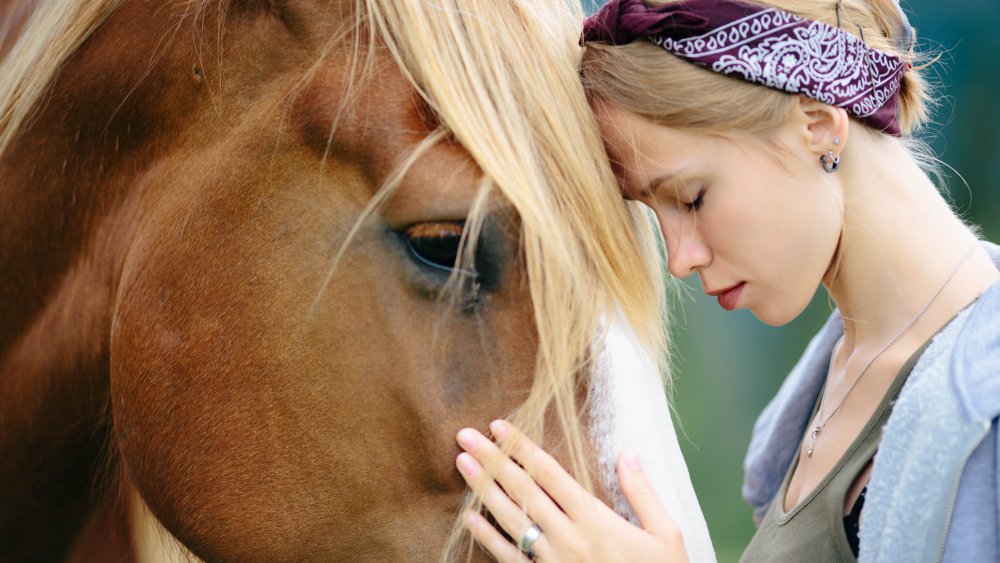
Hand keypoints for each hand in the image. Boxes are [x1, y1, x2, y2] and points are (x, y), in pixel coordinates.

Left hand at [455, 420, 687, 561]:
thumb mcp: (665, 535)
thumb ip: (643, 492)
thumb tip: (627, 452)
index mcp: (596, 520)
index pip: (550, 474)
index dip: (522, 448)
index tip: (499, 426)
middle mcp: (569, 538)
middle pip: (523, 491)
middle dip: (493, 460)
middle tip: (465, 435)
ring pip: (512, 520)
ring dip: (484, 490)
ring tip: (462, 464)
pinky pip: (511, 560)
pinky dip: (488, 539)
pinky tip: (469, 519)